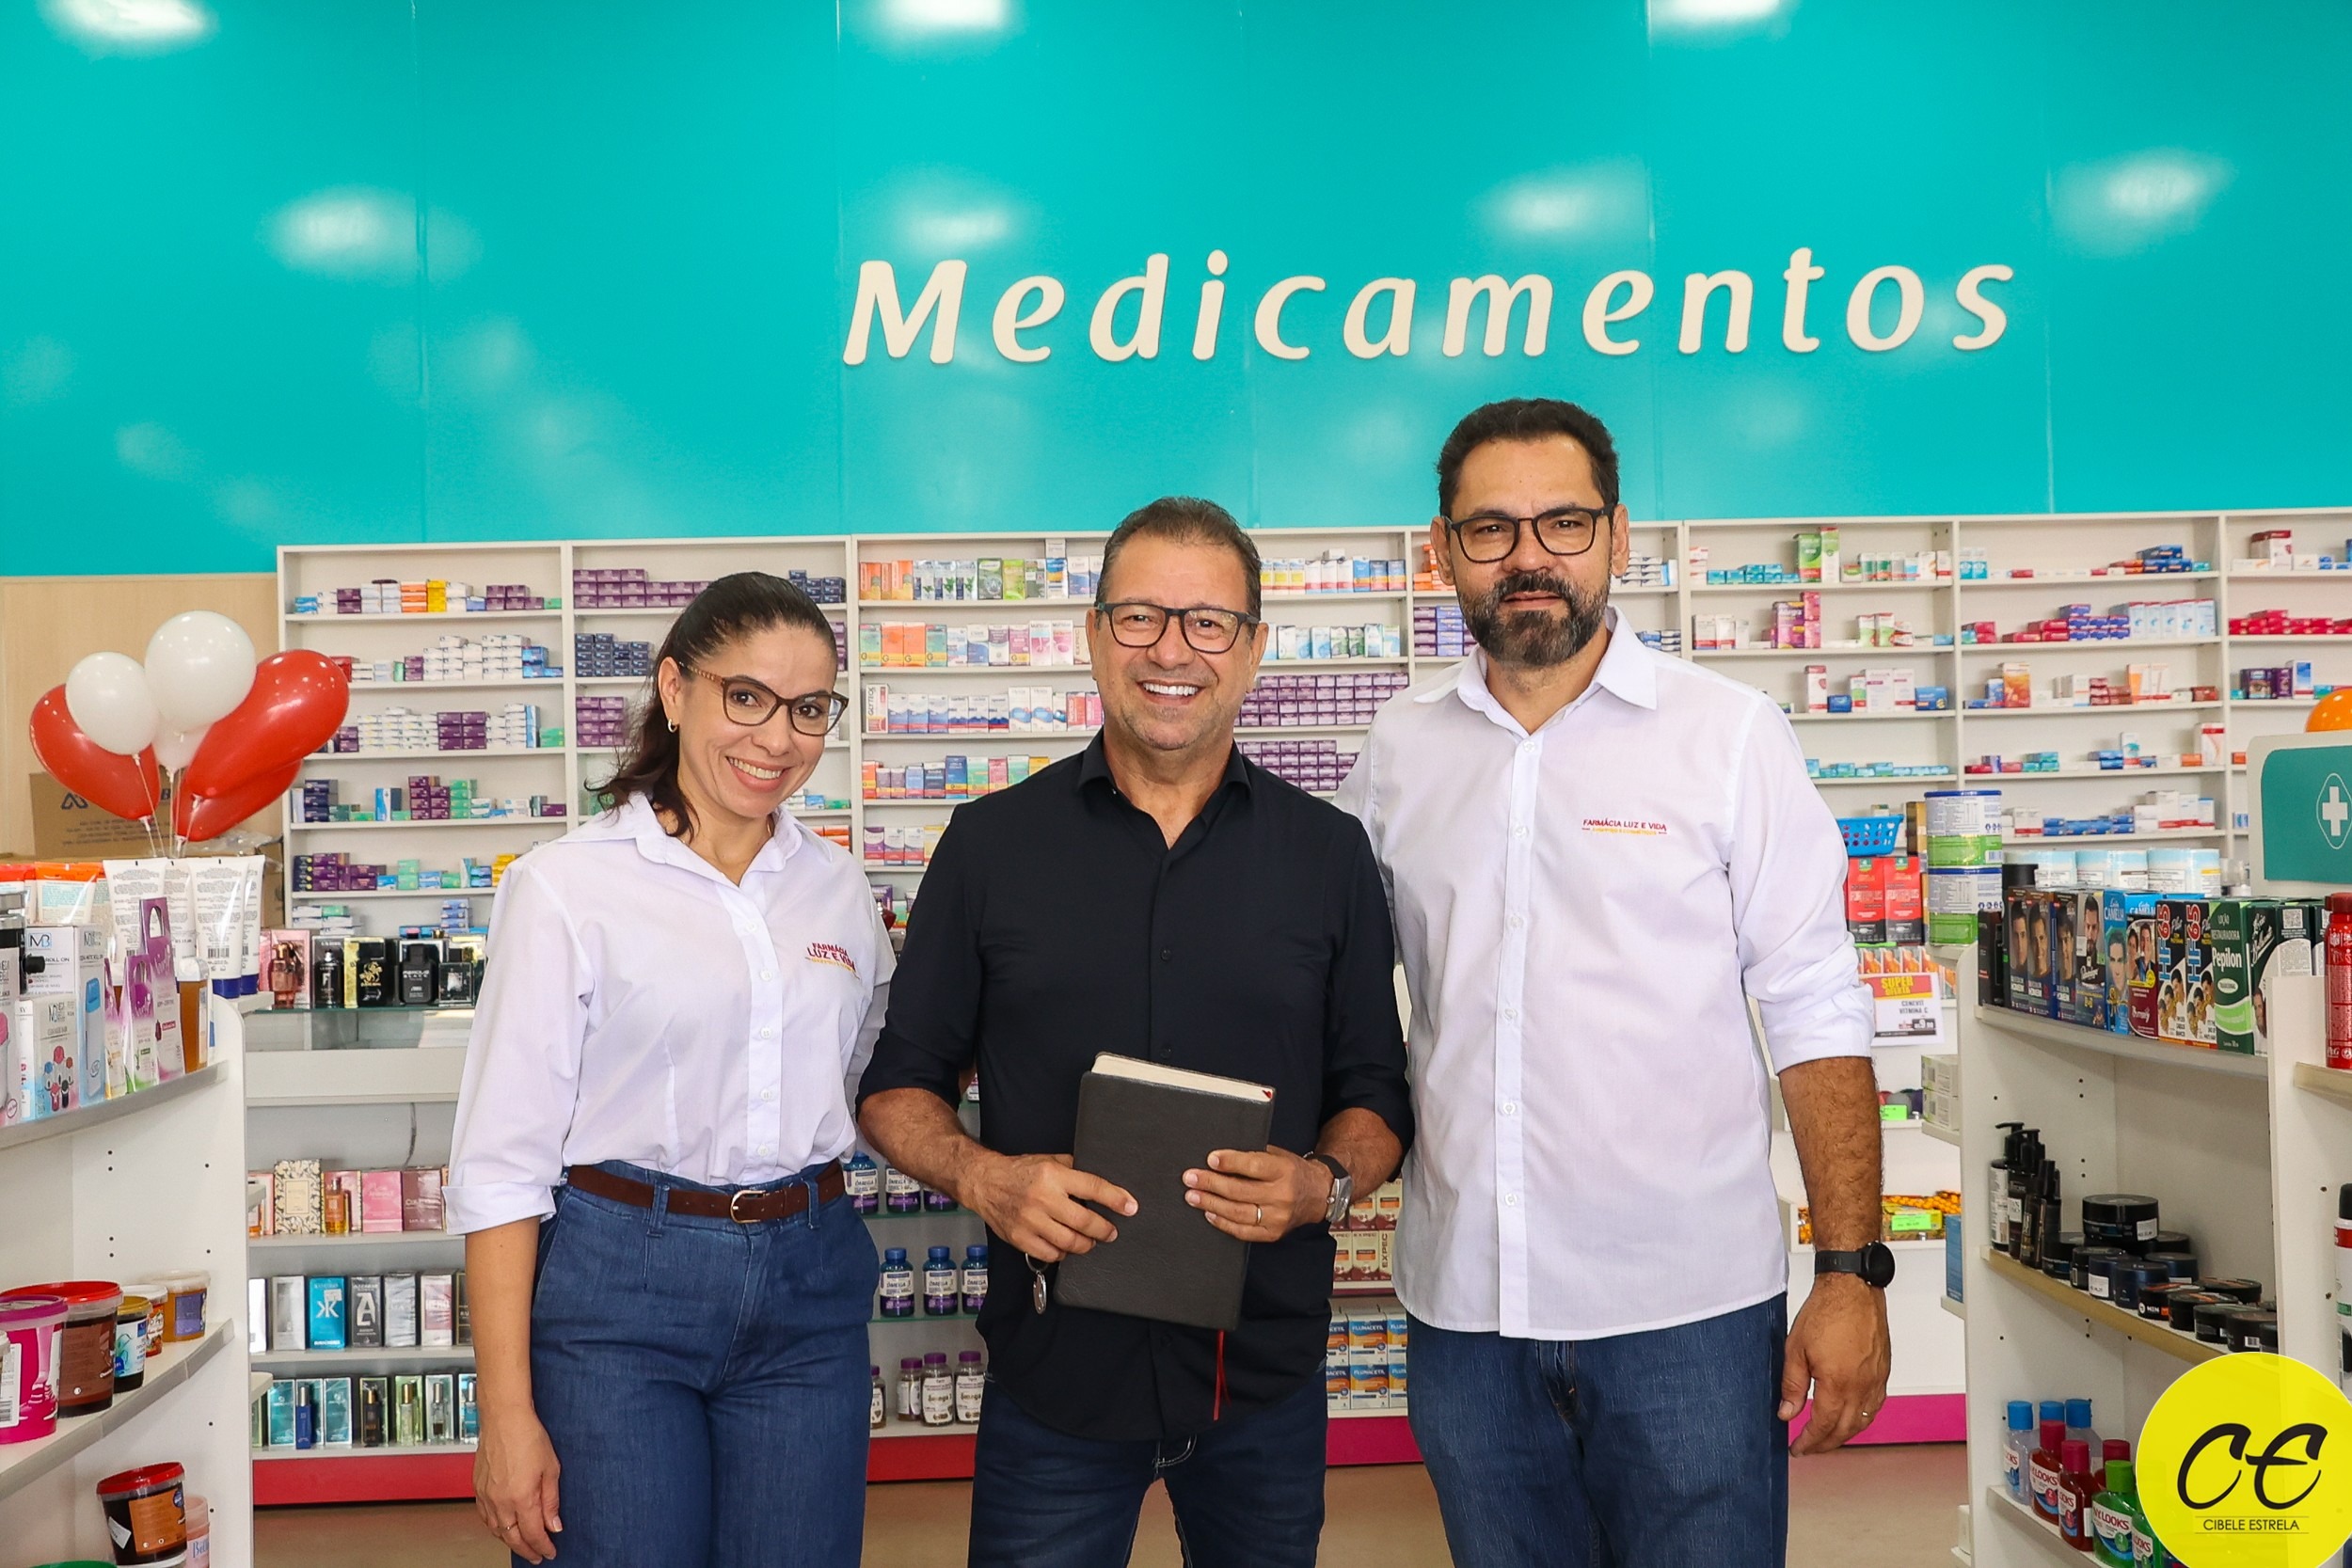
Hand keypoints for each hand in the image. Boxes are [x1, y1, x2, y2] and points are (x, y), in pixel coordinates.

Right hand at [474, 1406, 562, 1561]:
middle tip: (538, 1555)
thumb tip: (554, 1524)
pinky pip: (485, 1517)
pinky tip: (503, 1527)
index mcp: (521, 1498)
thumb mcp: (551, 1469)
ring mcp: (486, 1496)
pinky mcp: (478, 1488)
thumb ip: (551, 1501)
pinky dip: (495, 1527)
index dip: (543, 1546)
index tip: (551, 1552)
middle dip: (527, 1550)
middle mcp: (501, 1501)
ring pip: (497, 1530)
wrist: (504, 1418)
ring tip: (523, 1544)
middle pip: (513, 1538)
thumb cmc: (528, 1436)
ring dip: (510, 1541)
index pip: (533, 1534)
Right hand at [961, 1152, 1135, 1262]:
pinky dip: (1063, 1253)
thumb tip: (1101, 1183)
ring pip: (1069, 1242)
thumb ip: (1073, 1170)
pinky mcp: (1019, 1237)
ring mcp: (1030, 1220)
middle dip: (1104, 1229)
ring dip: (1085, 1244)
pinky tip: (1066, 1247)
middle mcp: (1043, 1199)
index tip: (1130, 1207)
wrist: (985, 1182)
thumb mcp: (1049, 1161)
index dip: (1115, 1199)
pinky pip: (1049, 1254)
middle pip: (1084, 1221)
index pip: (1092, 1187)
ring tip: (1090, 1241)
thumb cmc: (1019, 1171)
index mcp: (1053, 1176)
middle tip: (1111, 1232)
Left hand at [1184, 1146, 1327, 1241]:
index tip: (1210, 1159)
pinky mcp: (1273, 1233)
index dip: (1230, 1162)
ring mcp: (1278, 1217)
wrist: (1318, 1194)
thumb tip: (1218, 1158)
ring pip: (1238, 1213)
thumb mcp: (1278, 1155)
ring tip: (1192, 1197)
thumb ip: (1253, 1156)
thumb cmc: (1292, 1170)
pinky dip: (1223, 1223)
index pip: (1253, 1166)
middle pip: (1240, 1191)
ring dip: (1211, 1204)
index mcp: (1285, 1170)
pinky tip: (1209, 1213)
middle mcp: (1282, 1195)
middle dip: (1210, 1184)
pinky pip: (1243, 1231)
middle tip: (1190, 1178)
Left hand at [1781, 1275, 1891, 1454]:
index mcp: (1838, 1383)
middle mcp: (1862, 1386)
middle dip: (1826, 1444)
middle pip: (1845, 1430)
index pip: (1823, 1426)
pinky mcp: (1884, 1372)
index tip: (1798, 1448)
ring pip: (1863, 1421)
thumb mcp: (1795, 1349)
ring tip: (1827, 1437)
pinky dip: (1862, 1418)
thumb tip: (1787, 1413)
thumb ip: (1792, 1385)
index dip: (1809, 1442)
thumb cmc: (1826, 1312)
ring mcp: (1876, 1380)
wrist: (1852, 1289)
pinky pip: (1875, 1405)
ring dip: (1845, 1434)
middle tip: (1810, 1448)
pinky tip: (1851, 1416)